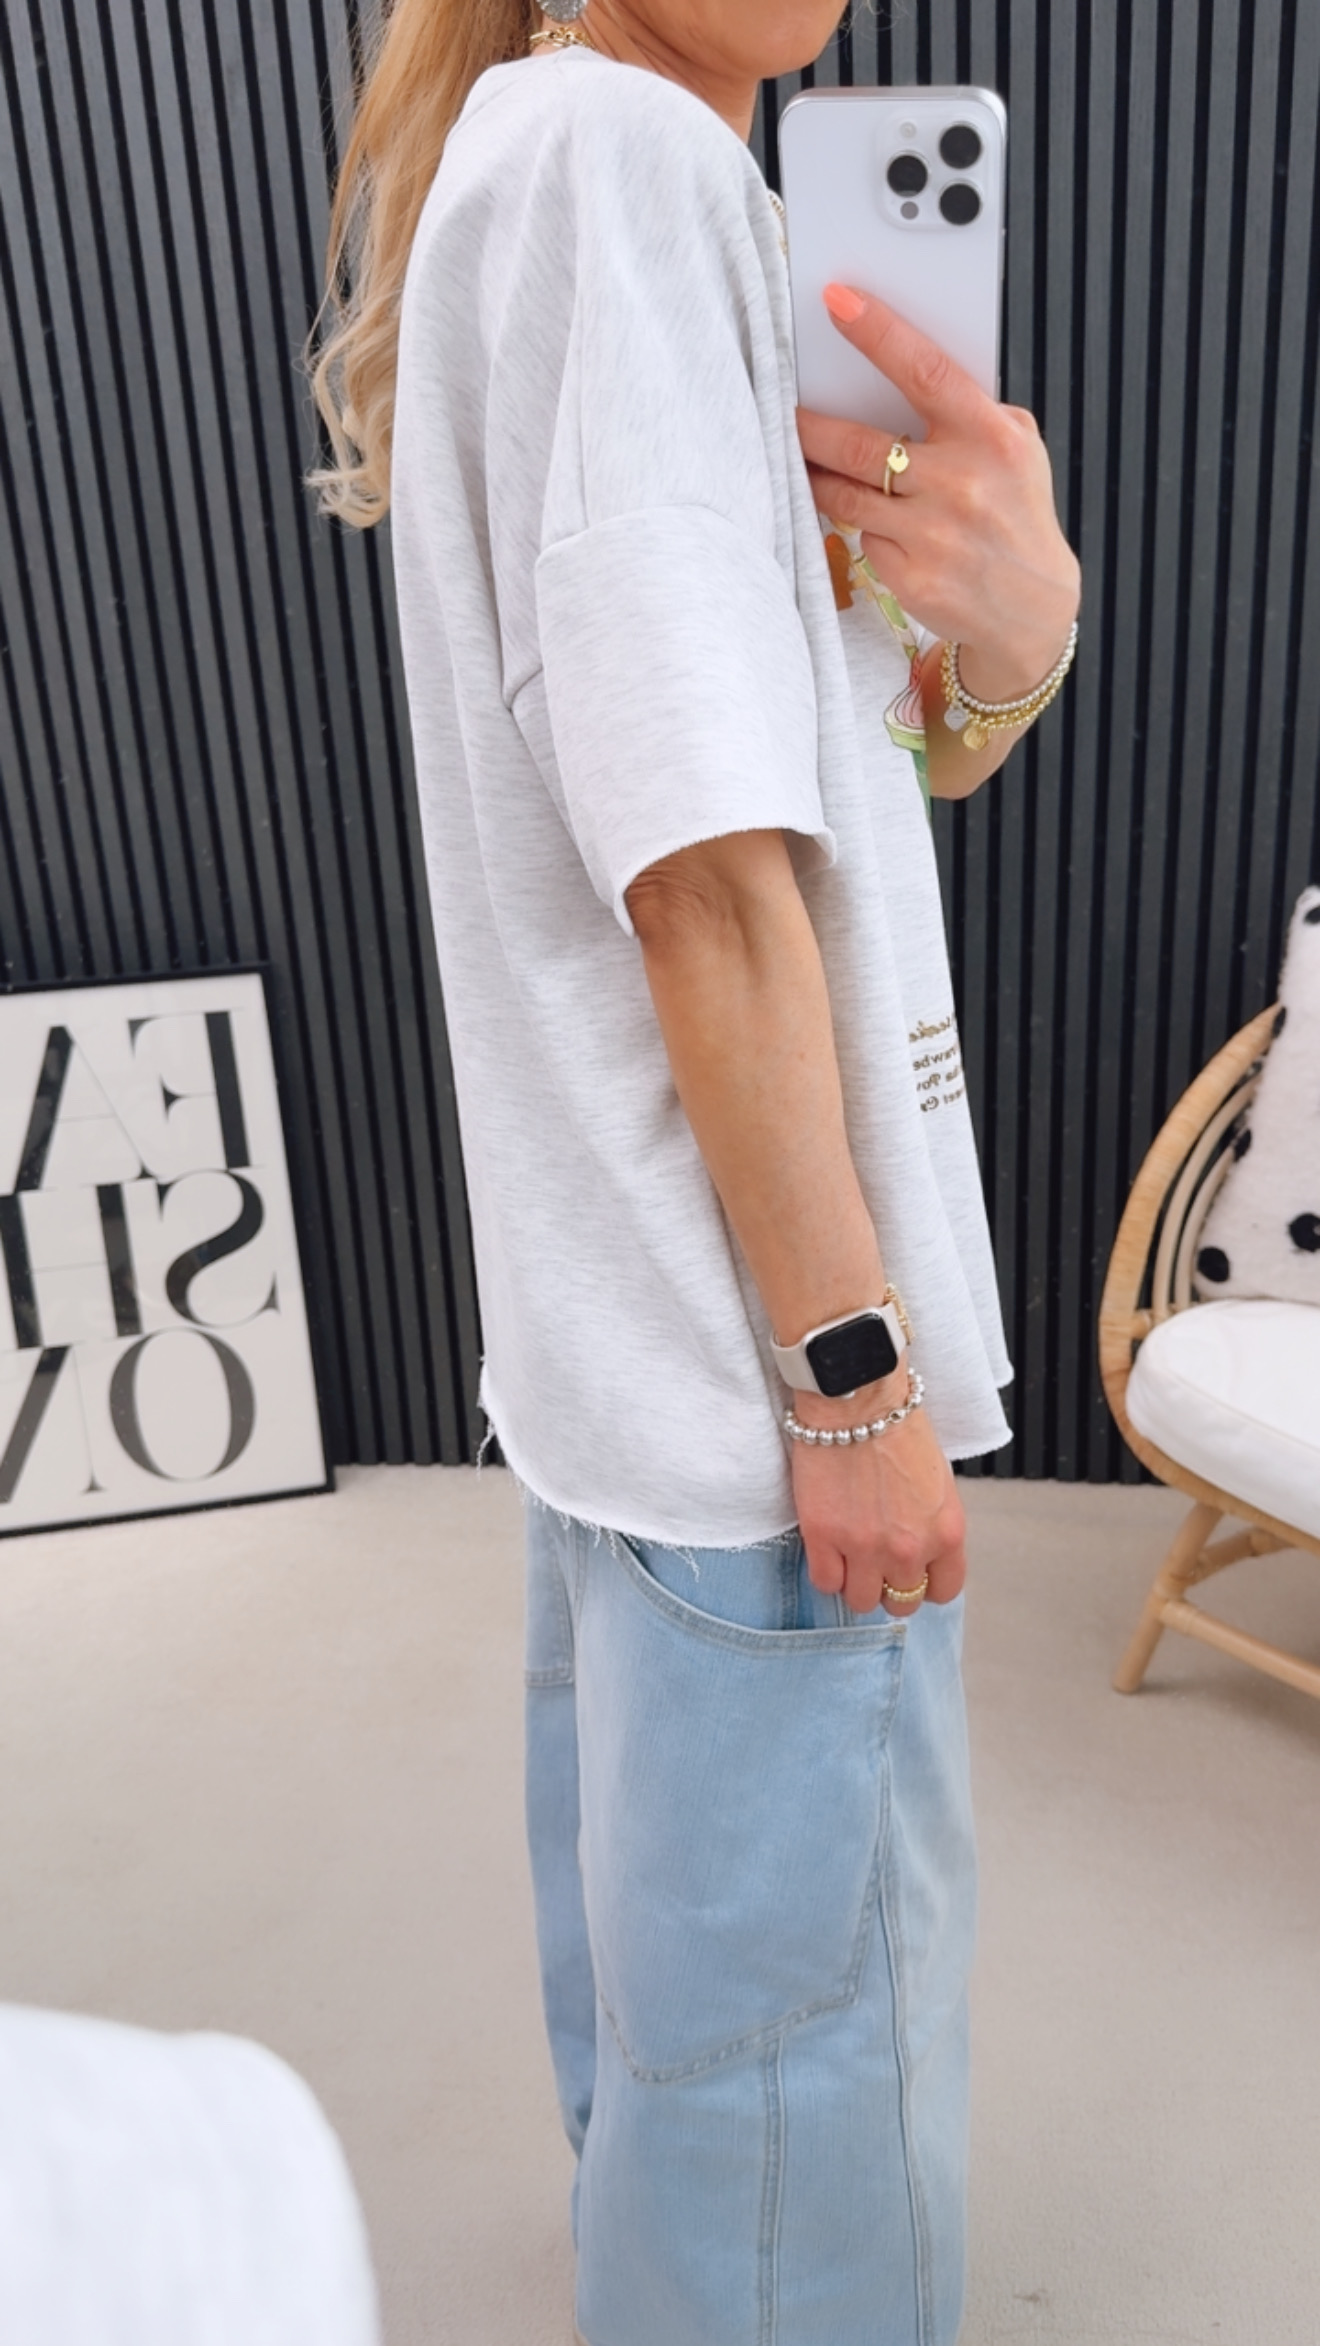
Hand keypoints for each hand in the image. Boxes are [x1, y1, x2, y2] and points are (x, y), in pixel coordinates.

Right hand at [789, 1373, 966, 1616]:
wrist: (858, 1401)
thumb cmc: (899, 1429)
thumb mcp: (938, 1484)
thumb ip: (933, 1525)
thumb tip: (920, 1551)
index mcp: (947, 1533)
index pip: (944, 1591)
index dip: (925, 1584)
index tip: (912, 1573)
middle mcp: (910, 1548)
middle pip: (902, 1602)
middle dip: (889, 1585)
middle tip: (877, 1562)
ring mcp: (864, 1547)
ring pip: (861, 1602)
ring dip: (856, 1583)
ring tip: (850, 1557)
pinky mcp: (823, 1537)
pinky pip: (825, 1583)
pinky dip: (827, 1573)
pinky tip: (829, 1550)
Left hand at [796, 285, 1079, 702]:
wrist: (1033, 608)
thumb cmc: (1017, 512)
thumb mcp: (1018, 448)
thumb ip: (970, 410)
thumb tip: (903, 369)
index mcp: (992, 437)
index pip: (925, 372)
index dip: (877, 332)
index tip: (837, 300)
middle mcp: (960, 484)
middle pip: (859, 443)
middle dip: (810, 426)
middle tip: (784, 409)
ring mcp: (931, 534)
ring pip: (845, 493)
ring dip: (816, 475)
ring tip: (804, 461)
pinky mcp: (910, 576)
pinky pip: (863, 536)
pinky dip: (861, 525)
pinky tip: (870, 519)